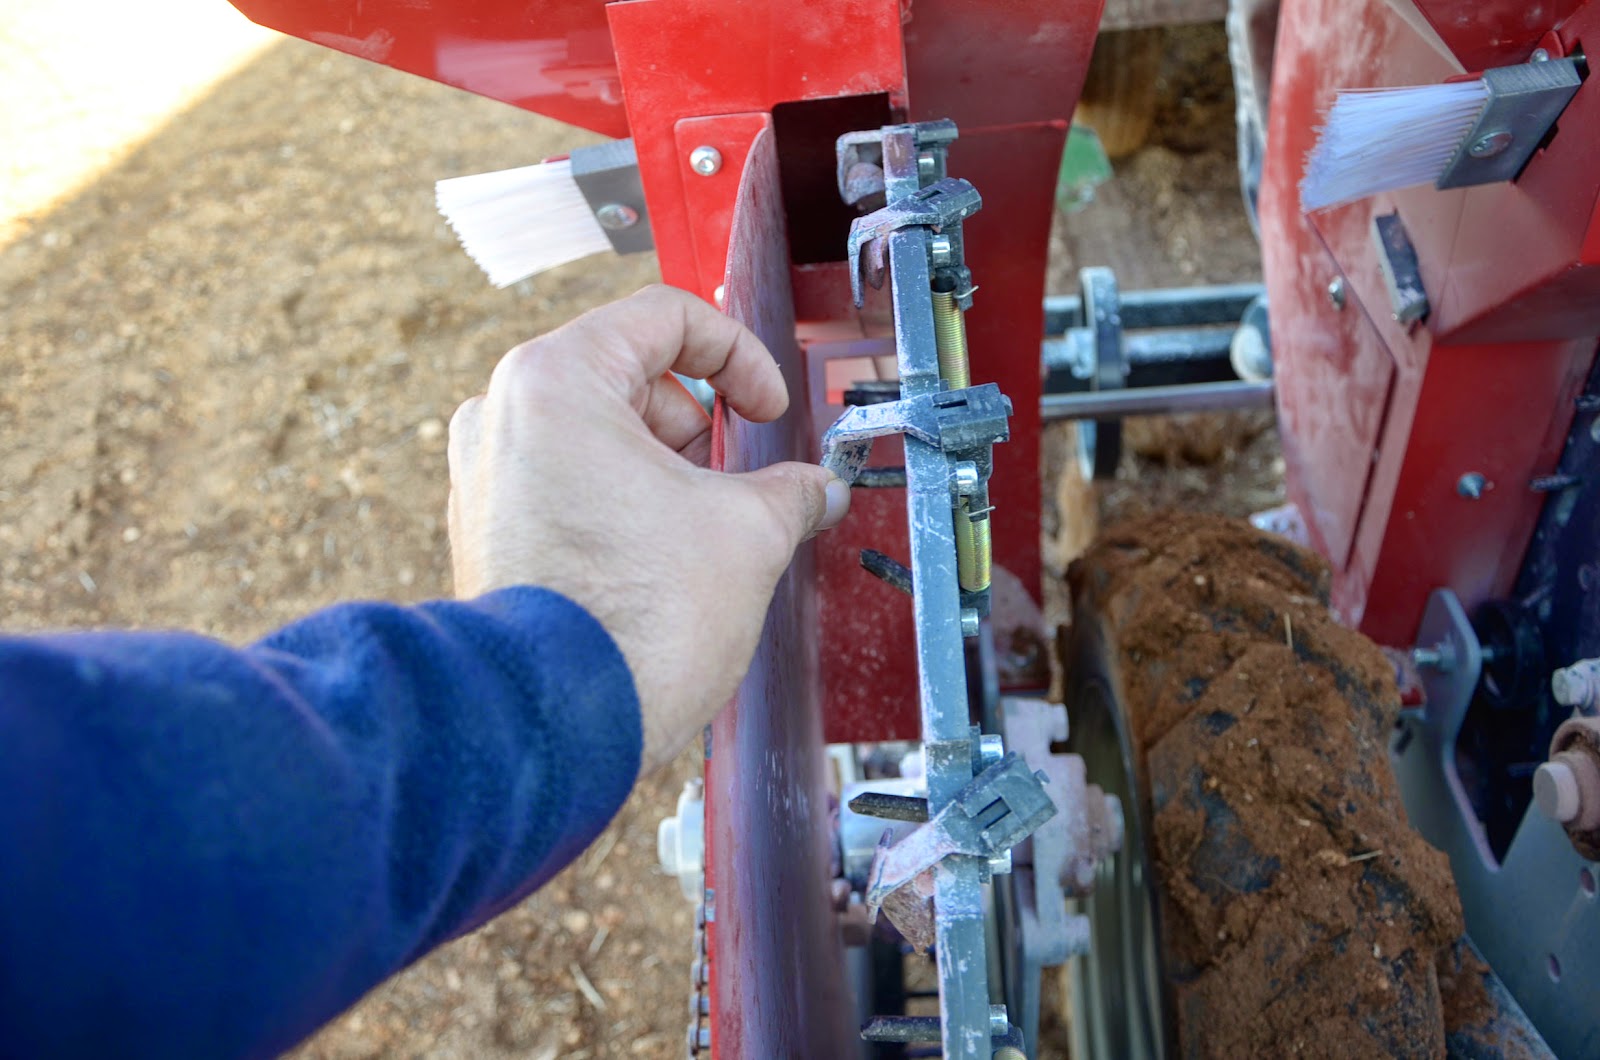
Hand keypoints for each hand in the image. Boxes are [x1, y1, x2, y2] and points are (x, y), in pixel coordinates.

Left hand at [447, 286, 849, 771]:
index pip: (665, 318)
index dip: (740, 357)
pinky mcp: (484, 535)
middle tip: (739, 479)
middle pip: (627, 376)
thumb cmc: (633, 622)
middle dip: (699, 424)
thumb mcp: (748, 533)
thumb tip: (818, 492)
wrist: (557, 726)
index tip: (767, 407)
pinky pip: (563, 487)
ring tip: (702, 530)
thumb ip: (792, 491)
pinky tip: (657, 559)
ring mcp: (484, 477)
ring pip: (595, 436)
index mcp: (557, 381)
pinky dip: (617, 504)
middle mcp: (502, 416)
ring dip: (661, 468)